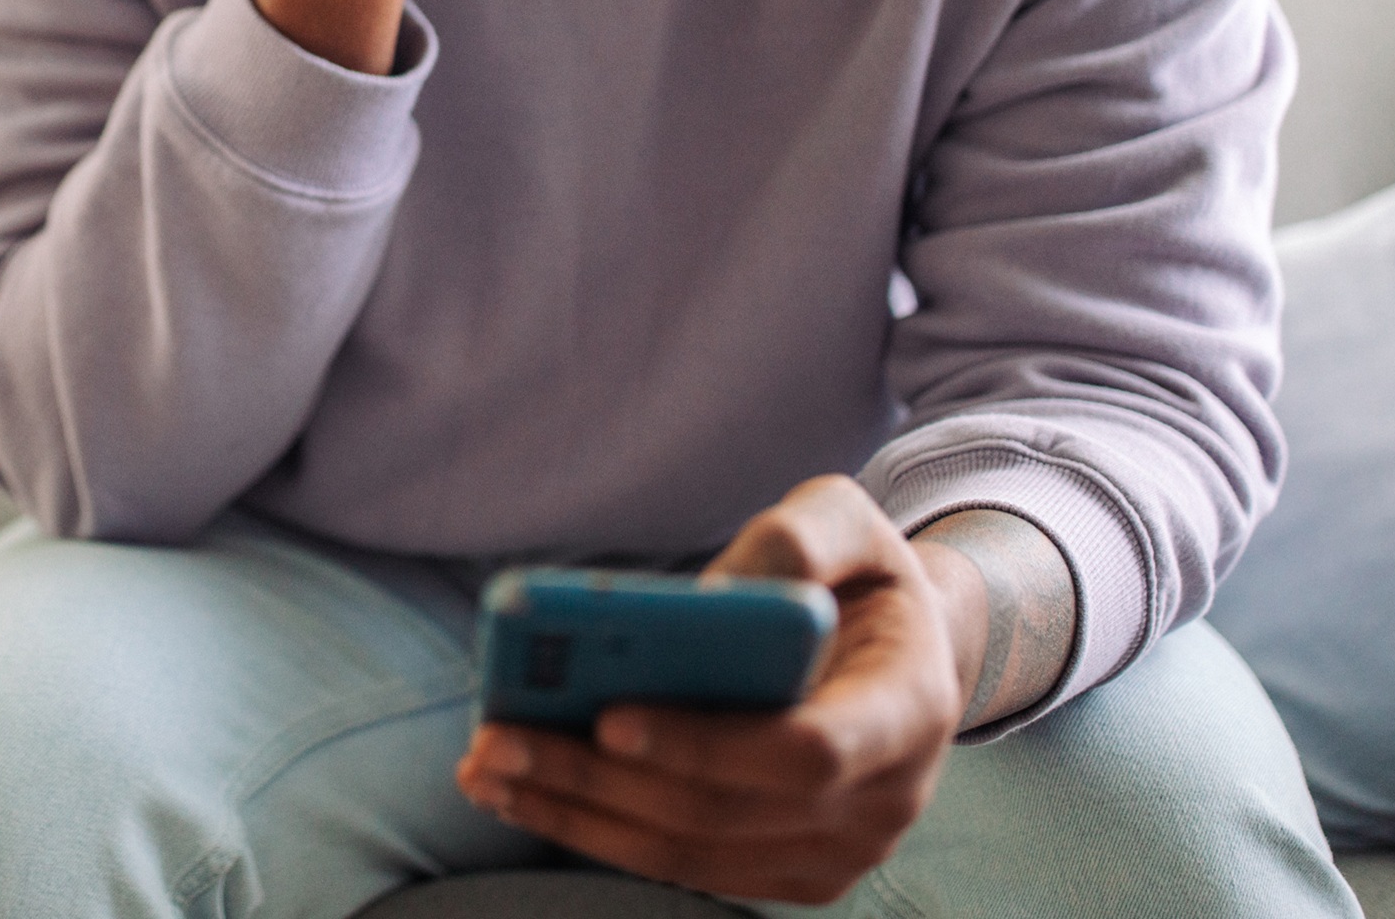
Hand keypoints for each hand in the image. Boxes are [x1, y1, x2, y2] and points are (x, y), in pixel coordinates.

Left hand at [454, 476, 963, 905]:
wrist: (901, 653)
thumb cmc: (861, 577)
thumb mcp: (849, 522)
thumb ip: (800, 536)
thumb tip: (711, 596)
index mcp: (908, 709)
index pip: (807, 751)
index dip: (707, 743)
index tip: (612, 715)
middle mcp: (882, 800)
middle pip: (723, 810)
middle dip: (599, 779)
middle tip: (497, 739)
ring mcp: (837, 851)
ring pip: (690, 852)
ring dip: (578, 814)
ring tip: (486, 766)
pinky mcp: (789, 872)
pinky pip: (684, 864)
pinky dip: (598, 831)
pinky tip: (524, 790)